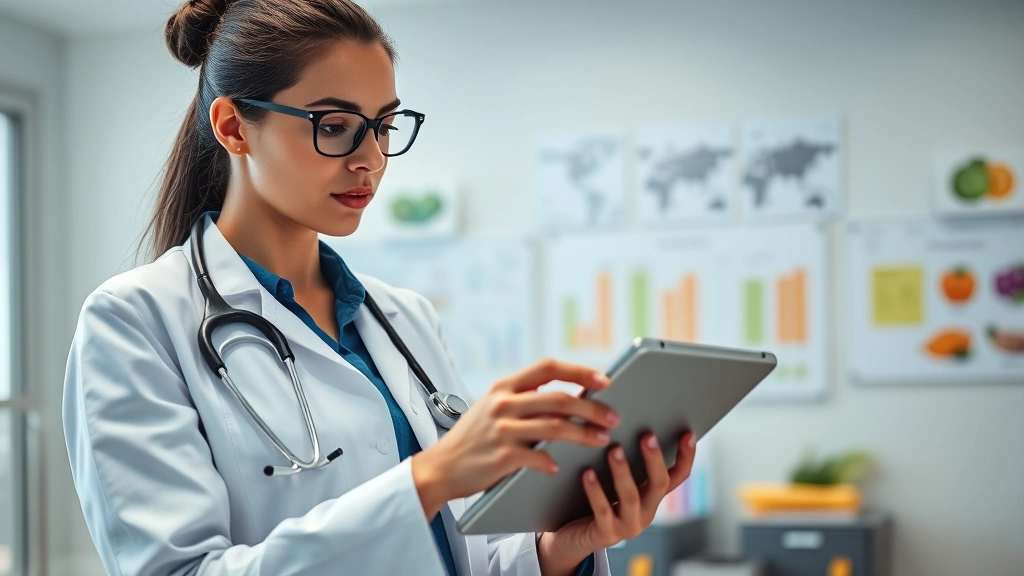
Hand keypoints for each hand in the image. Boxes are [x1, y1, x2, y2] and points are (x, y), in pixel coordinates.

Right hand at [411, 359, 620, 517]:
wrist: (440, 467)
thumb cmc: (475, 438)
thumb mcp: (493, 407)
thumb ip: (523, 398)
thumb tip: (570, 397)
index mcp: (504, 386)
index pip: (548, 367)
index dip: (579, 371)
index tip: (605, 379)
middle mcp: (503, 403)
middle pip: (559, 399)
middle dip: (592, 407)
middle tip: (614, 417)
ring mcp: (501, 429)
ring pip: (555, 427)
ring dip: (584, 434)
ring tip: (602, 439)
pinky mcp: (501, 456)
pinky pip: (538, 457)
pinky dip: (553, 461)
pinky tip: (561, 466)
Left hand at [536, 431, 696, 575]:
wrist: (572, 538)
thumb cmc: (591, 499)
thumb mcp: (612, 479)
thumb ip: (622, 455)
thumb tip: (617, 417)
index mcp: (651, 496)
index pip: (677, 476)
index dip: (686, 457)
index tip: (688, 433)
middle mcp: (645, 511)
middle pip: (659, 484)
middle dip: (654, 459)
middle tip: (647, 436)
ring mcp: (628, 525)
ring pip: (630, 497)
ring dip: (623, 472)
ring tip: (614, 450)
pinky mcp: (605, 535)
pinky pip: (602, 511)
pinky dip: (596, 491)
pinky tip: (588, 473)